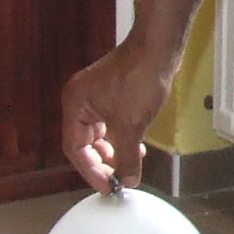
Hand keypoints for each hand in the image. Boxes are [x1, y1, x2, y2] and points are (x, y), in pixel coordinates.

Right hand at [62, 34, 179, 192]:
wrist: (158, 46)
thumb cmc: (140, 76)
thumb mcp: (132, 125)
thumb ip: (127, 157)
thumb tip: (128, 179)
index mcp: (75, 105)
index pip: (75, 149)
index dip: (91, 172)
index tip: (108, 187)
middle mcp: (80, 99)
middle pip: (84, 143)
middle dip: (102, 163)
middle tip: (118, 180)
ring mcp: (95, 94)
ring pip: (98, 134)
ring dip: (113, 151)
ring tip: (128, 165)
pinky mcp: (111, 91)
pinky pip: (109, 122)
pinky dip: (120, 137)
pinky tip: (135, 146)